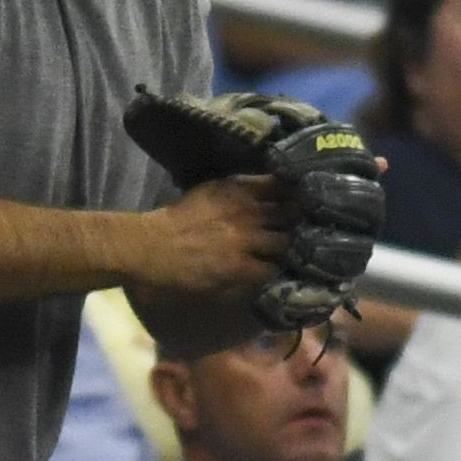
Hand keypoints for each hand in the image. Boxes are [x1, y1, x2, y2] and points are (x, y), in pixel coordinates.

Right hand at [120, 173, 292, 294]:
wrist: (152, 247)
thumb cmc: (177, 220)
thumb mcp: (210, 191)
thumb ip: (240, 189)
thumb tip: (269, 190)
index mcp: (240, 189)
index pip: (284, 185)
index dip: (300, 193)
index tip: (308, 200)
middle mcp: (248, 211)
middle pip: (292, 214)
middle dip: (302, 221)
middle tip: (308, 230)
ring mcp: (246, 240)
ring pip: (286, 243)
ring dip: (291, 249)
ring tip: (294, 255)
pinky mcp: (242, 267)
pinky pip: (271, 270)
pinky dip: (275, 272)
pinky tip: (276, 274)